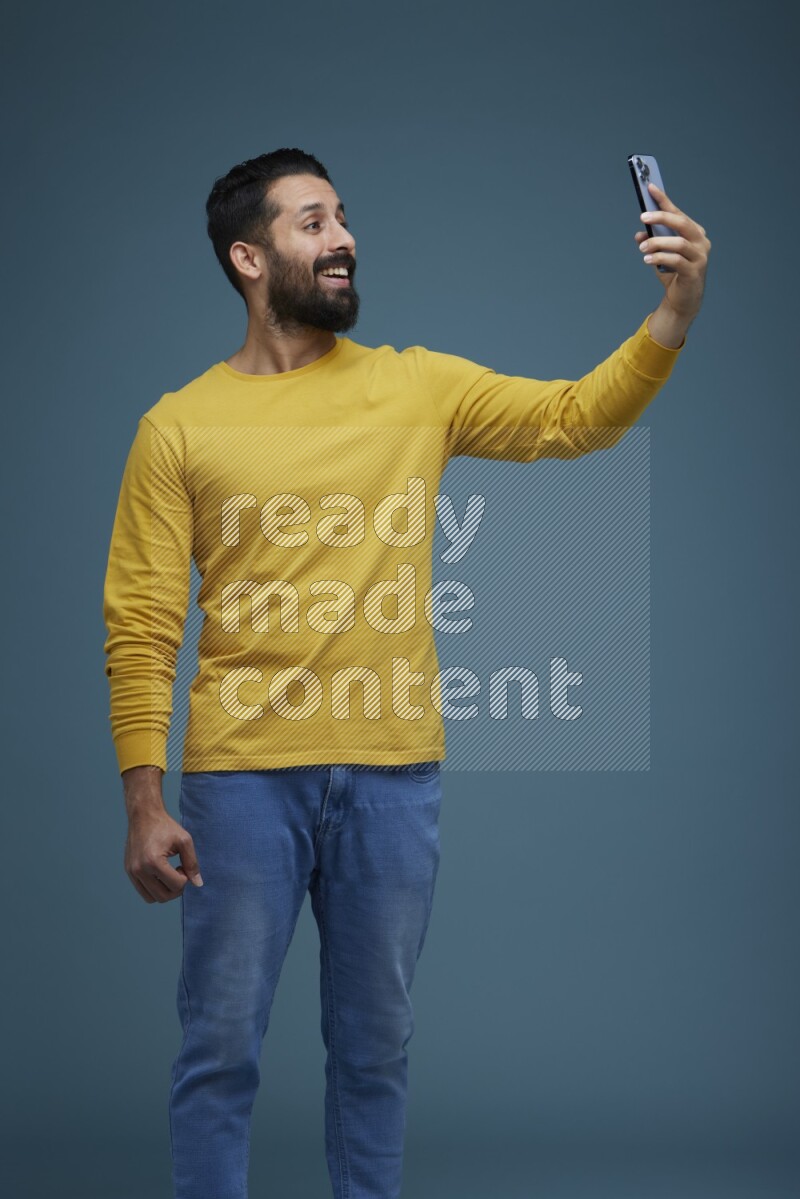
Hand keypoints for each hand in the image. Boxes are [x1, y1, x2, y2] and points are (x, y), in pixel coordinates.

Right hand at [124, 806, 203, 903]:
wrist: (144, 816)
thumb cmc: (165, 827)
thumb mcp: (184, 841)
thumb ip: (192, 863)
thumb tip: (198, 884)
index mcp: (153, 861)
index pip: (176, 885)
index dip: (185, 878)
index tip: (183, 865)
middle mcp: (139, 870)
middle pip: (163, 897)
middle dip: (176, 888)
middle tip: (179, 871)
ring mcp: (132, 872)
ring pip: (152, 898)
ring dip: (165, 891)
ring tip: (169, 873)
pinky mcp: (129, 872)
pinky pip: (143, 892)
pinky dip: (154, 888)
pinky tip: (160, 873)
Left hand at [633, 181, 710, 322]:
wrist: (682, 299)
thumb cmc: (673, 273)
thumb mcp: (659, 255)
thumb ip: (651, 242)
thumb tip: (639, 234)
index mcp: (694, 232)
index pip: (678, 213)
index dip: (664, 201)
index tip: (650, 188)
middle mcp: (701, 241)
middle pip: (682, 223)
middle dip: (662, 217)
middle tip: (643, 217)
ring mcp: (700, 257)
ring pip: (679, 243)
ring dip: (657, 242)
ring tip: (642, 248)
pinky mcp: (694, 272)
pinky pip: (676, 260)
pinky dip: (660, 258)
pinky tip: (647, 260)